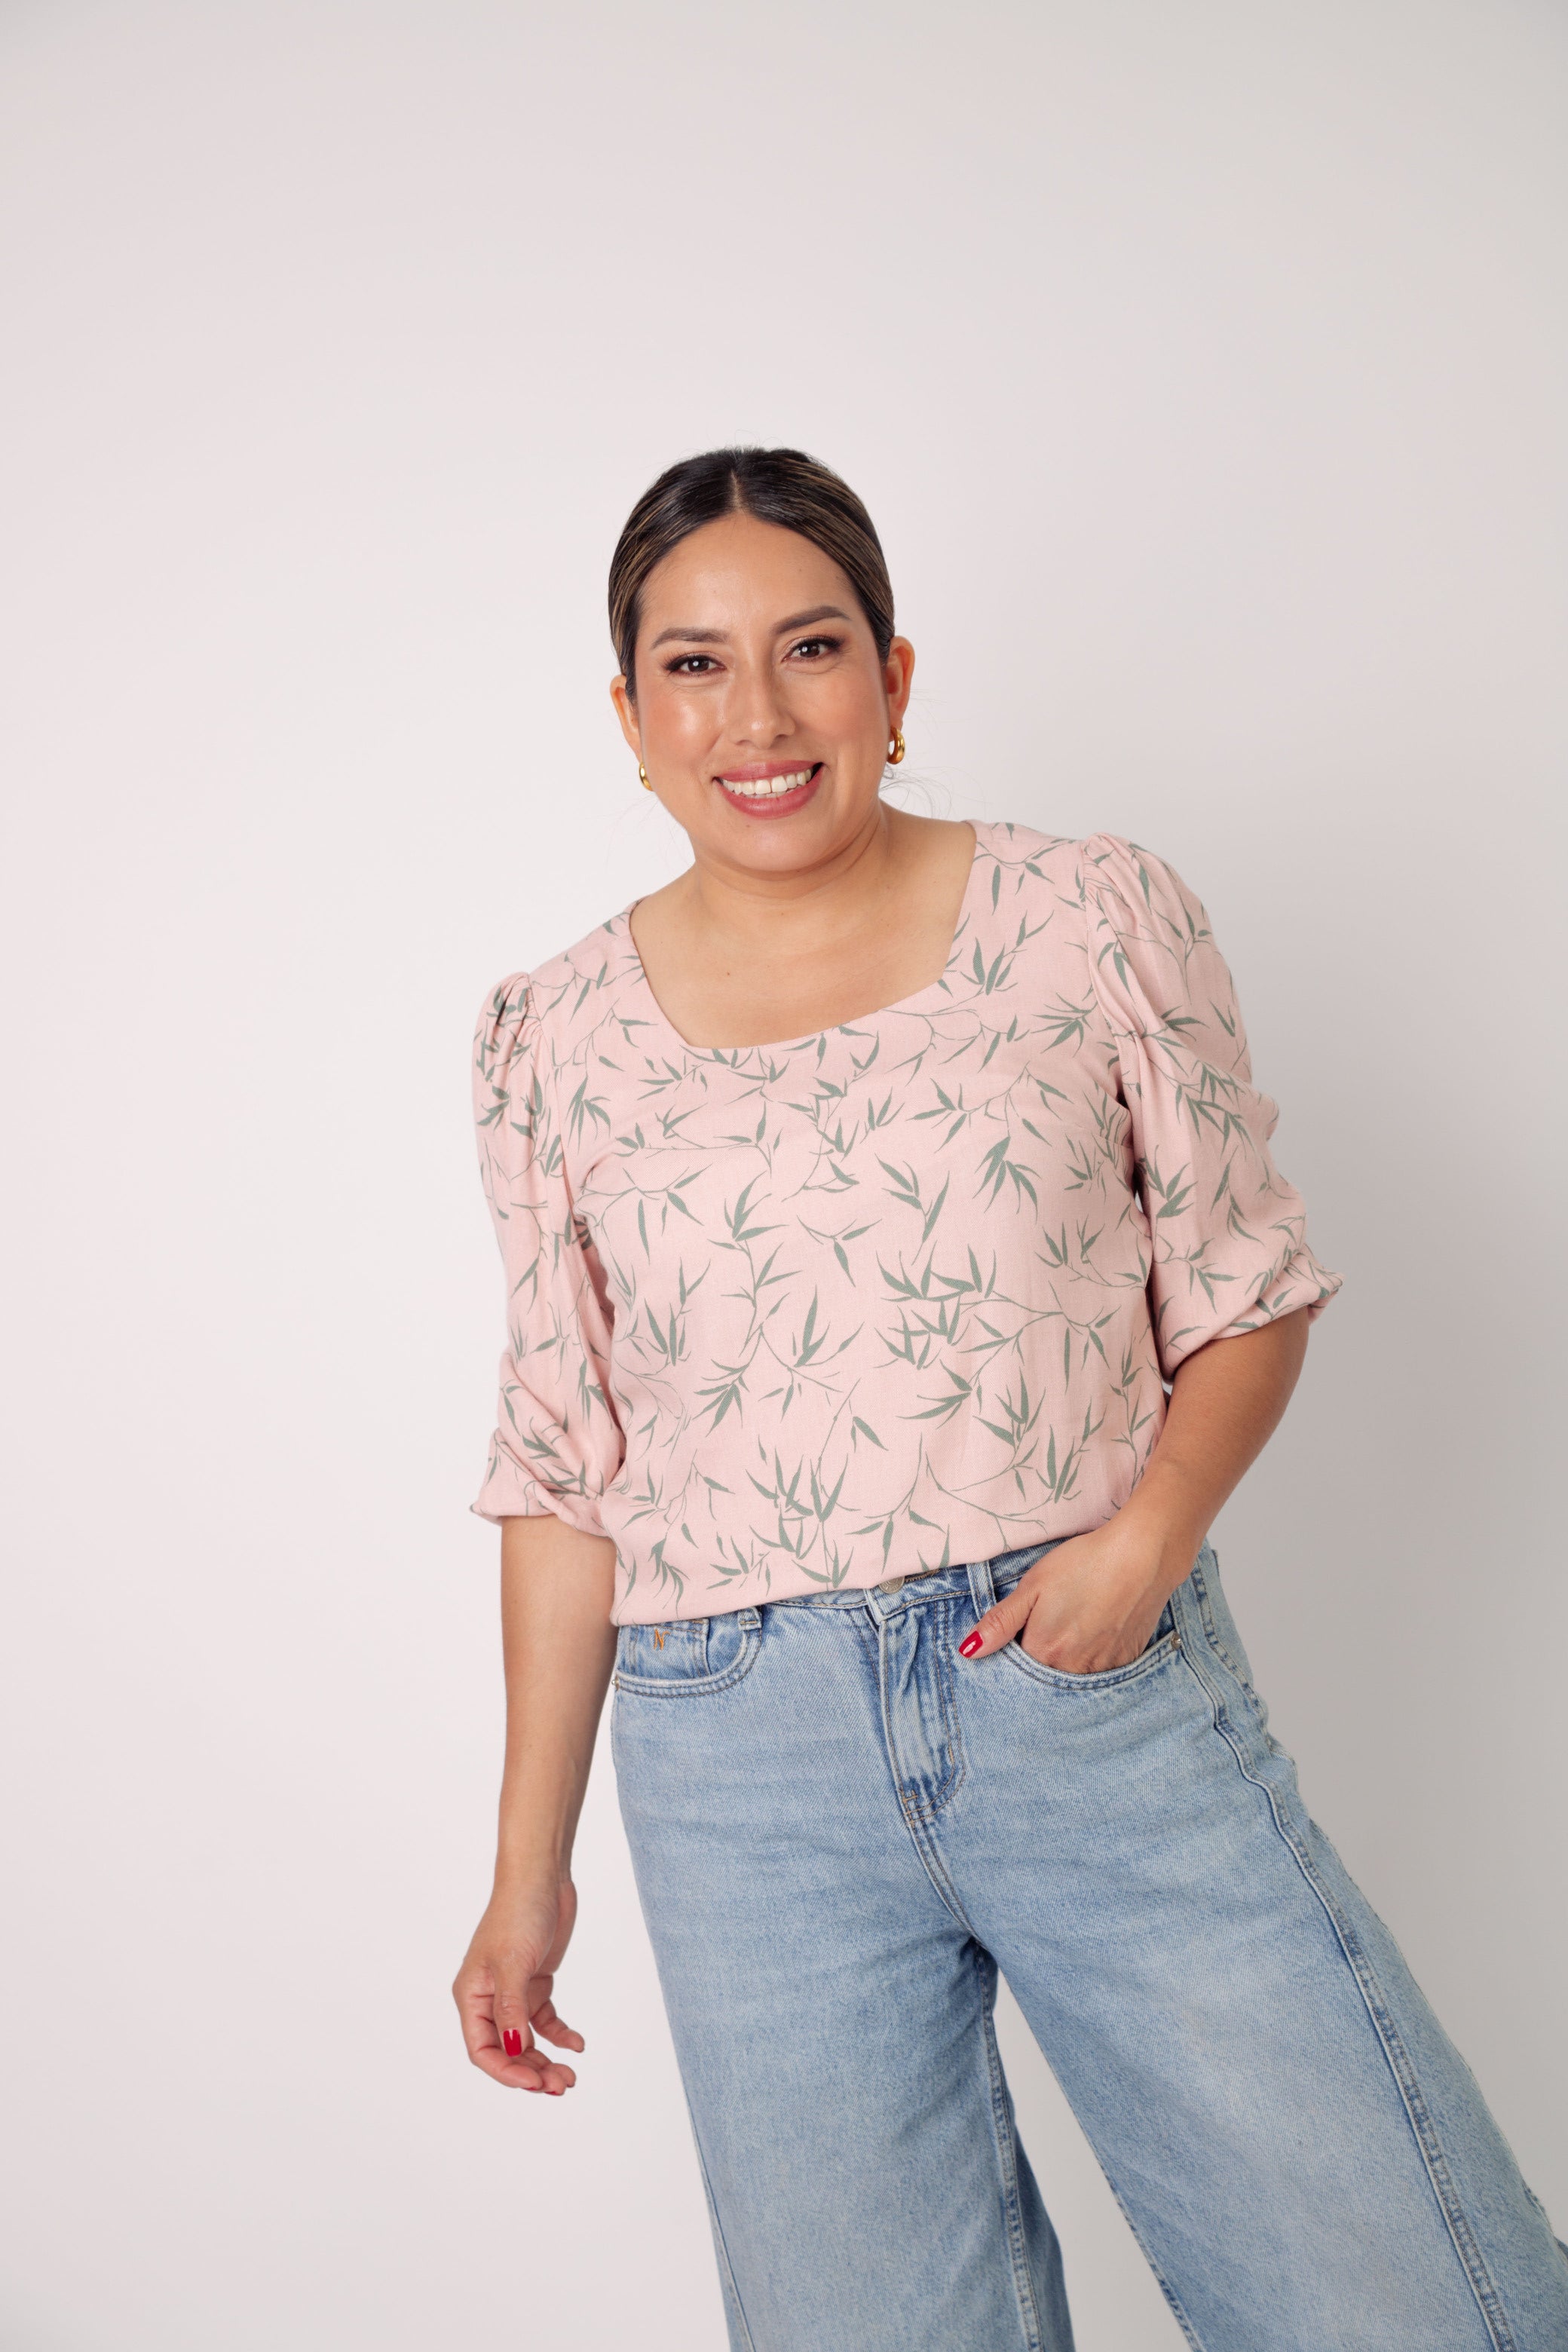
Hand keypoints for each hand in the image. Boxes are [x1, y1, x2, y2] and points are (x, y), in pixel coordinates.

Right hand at [453, 1877, 585, 2095]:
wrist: (542, 1876)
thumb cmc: (517, 1912)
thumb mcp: (512, 1963)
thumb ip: (511, 2009)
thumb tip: (515, 2050)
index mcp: (471, 1995)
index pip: (483, 2050)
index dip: (507, 2071)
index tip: (535, 2083)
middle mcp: (489, 1998)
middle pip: (507, 2050)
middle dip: (531, 2071)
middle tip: (561, 2086)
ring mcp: (513, 1991)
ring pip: (527, 2040)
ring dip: (545, 2059)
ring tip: (569, 2076)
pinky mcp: (535, 1982)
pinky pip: (545, 2020)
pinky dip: (559, 2035)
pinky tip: (577, 2044)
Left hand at [959, 1504, 1194, 1674]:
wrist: (1143, 1557)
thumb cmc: (1084, 1564)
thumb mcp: (1033, 1586)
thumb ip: (1000, 1622)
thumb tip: (968, 1651)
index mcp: (1044, 1652)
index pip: (1015, 1671)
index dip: (1012, 1654)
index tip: (1018, 1635)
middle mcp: (1073, 1671)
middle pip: (1044, 1680)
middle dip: (1038, 1663)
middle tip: (1049, 1626)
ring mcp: (1103, 1670)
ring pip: (1073, 1679)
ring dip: (1066, 1664)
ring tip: (1073, 1627)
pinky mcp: (1126, 1662)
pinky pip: (1100, 1674)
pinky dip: (1092, 1660)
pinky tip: (1094, 1633)